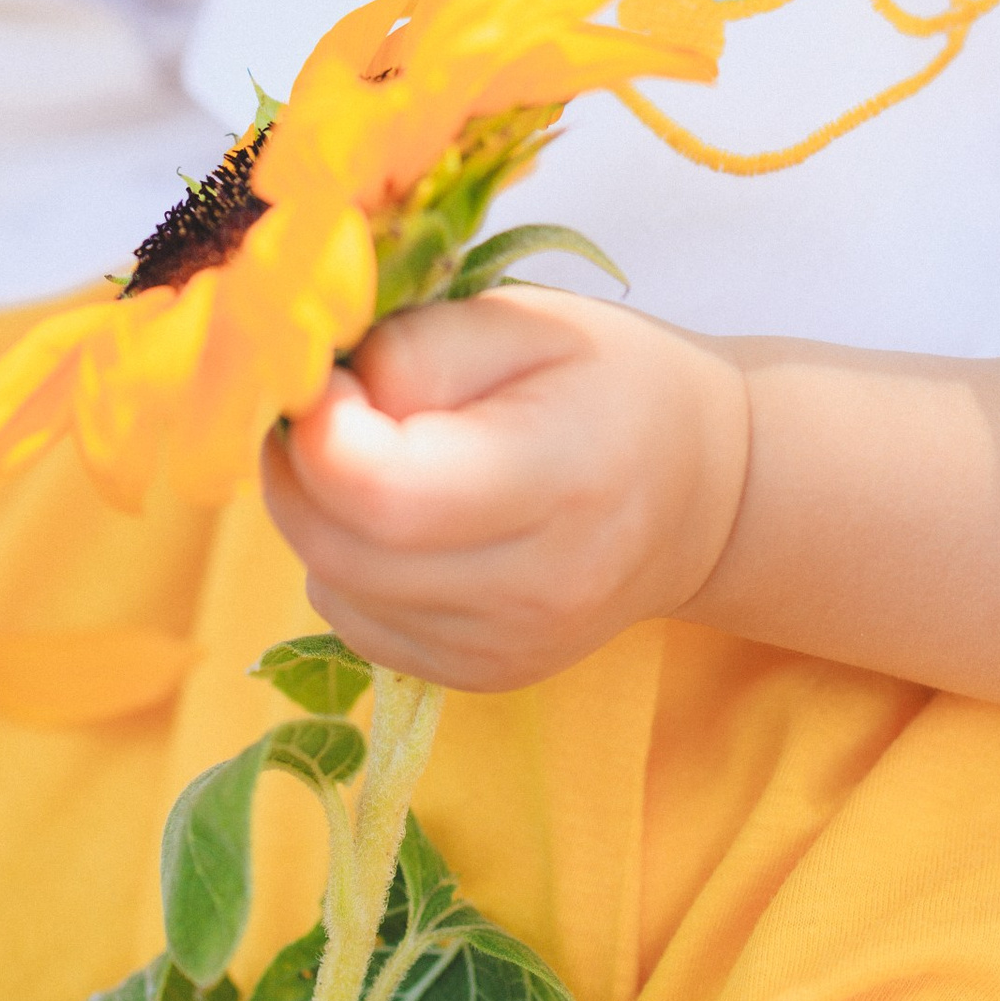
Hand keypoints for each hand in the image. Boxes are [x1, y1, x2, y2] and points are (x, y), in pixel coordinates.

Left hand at [261, 288, 750, 691]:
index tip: (331, 376)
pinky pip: (355, 621)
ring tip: (375, 454)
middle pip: (340, 548)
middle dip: (299, 467)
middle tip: (330, 402)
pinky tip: (399, 517)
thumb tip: (318, 400)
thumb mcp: (528, 322)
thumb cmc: (611, 381)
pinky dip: (347, 563)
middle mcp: (532, 591)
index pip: (384, 492)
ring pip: (333, 588)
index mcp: (560, 482)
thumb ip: (417, 349)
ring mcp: (503, 651)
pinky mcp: (476, 678)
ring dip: (319, 516)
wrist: (700, 494)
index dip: (320, 429)